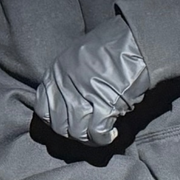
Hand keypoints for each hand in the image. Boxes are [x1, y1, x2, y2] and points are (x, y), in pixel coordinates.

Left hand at [35, 17, 148, 146]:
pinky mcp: (104, 103)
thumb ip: (69, 82)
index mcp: (56, 72)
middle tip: (88, 134)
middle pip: (59, 125)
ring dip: (90, 140)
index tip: (70, 126)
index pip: (43, 110)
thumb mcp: (78, 59)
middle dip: (74, 134)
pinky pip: (97, 132)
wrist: (136, 39)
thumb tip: (69, 112)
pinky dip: (104, 138)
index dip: (57, 123)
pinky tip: (112, 134)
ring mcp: (83, 94)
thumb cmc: (112, 48)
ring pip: (77, 132)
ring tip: (101, 136)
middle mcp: (65, 84)